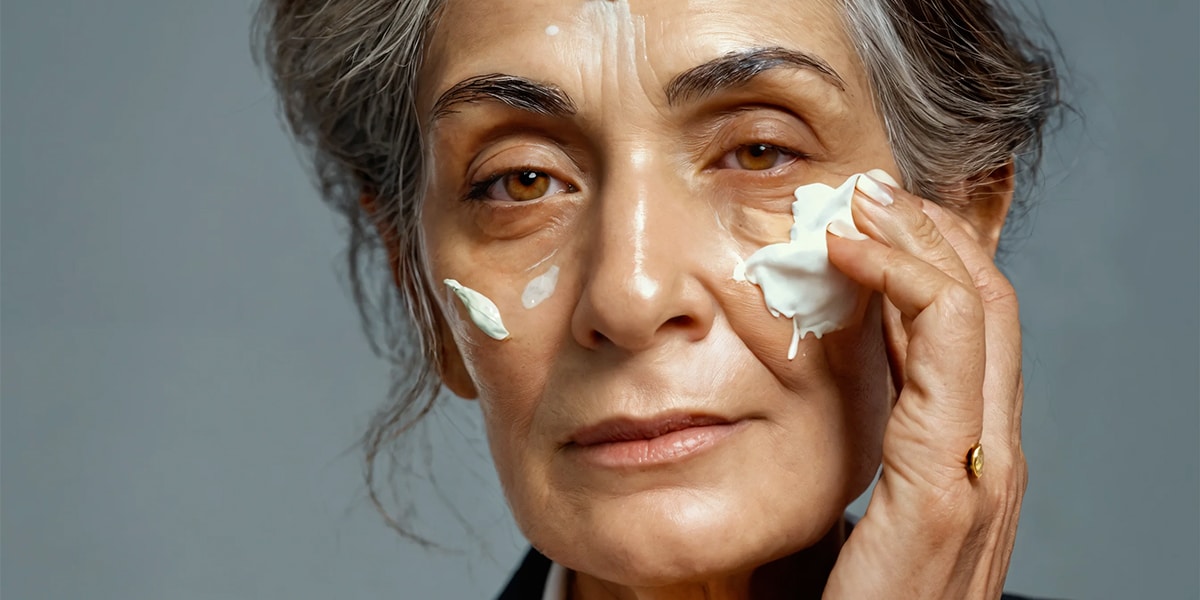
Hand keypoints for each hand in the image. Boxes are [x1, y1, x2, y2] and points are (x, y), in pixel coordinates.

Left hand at [822, 175, 1026, 598]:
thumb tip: (800, 403)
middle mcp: (987, 464)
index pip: (968, 337)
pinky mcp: (941, 495)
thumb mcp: (845, 520)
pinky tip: (856, 254)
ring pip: (978, 316)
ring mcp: (978, 479)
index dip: (927, 265)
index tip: (866, 222)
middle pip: (986, 311)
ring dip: (921, 242)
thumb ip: (847, 461)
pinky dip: (907, 286)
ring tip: (863, 200)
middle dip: (931, 236)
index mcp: (964, 466)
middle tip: (868, 189)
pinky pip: (941, 356)